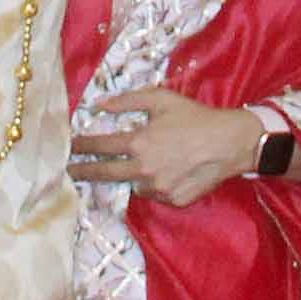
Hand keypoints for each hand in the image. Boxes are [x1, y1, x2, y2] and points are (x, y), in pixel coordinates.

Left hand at [71, 87, 266, 205]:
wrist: (230, 142)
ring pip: (134, 183)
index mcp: (139, 143)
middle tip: (70, 172)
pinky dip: (157, 182)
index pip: (99, 147)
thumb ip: (127, 101)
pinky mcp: (172, 200)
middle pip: (104, 174)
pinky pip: (155, 192)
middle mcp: (144, 169)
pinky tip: (171, 169)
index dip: (81, 147)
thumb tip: (98, 105)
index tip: (70, 148)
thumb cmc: (195, 117)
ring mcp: (158, 188)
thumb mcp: (161, 99)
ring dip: (133, 174)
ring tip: (149, 162)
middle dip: (83, 172)